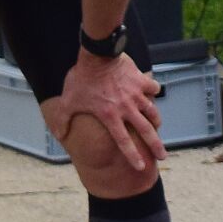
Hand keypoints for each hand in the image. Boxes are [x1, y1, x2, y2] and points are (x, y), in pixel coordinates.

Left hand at [54, 47, 163, 175]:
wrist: (97, 54)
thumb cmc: (82, 78)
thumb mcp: (68, 101)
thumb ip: (63, 120)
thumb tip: (59, 134)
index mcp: (110, 116)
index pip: (123, 142)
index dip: (132, 156)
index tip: (141, 167)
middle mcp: (126, 108)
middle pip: (146, 131)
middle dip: (156, 146)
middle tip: (163, 156)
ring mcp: (136, 94)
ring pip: (152, 111)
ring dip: (156, 121)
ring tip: (158, 127)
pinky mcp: (140, 80)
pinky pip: (153, 88)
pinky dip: (154, 91)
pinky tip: (153, 92)